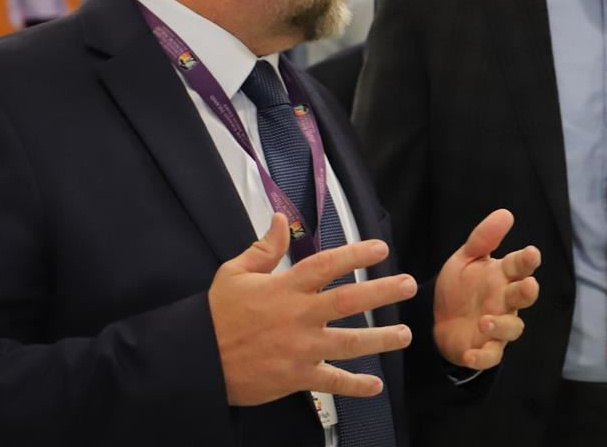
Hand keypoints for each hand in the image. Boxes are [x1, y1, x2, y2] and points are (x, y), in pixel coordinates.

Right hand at [209, 213, 416, 405]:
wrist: (198, 358)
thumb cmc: (217, 315)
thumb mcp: (235, 273)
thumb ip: (264, 248)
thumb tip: (281, 220)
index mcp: (286, 287)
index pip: (327, 265)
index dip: (356, 254)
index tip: (380, 249)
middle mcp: (300, 316)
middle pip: (349, 300)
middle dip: (383, 292)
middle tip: (408, 286)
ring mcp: (301, 348)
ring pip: (350, 342)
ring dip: (381, 339)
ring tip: (404, 335)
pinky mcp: (297, 377)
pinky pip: (333, 382)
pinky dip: (356, 386)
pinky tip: (375, 385)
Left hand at [433, 209, 541, 369]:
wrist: (437, 316)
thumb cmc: (460, 285)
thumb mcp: (465, 258)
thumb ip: (484, 238)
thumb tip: (506, 213)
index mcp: (503, 276)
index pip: (520, 265)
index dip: (527, 260)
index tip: (531, 253)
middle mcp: (506, 300)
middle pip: (523, 296)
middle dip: (528, 291)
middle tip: (527, 285)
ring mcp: (498, 326)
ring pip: (512, 328)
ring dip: (502, 325)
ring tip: (485, 321)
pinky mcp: (485, 348)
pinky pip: (490, 355)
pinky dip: (482, 357)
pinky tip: (470, 354)